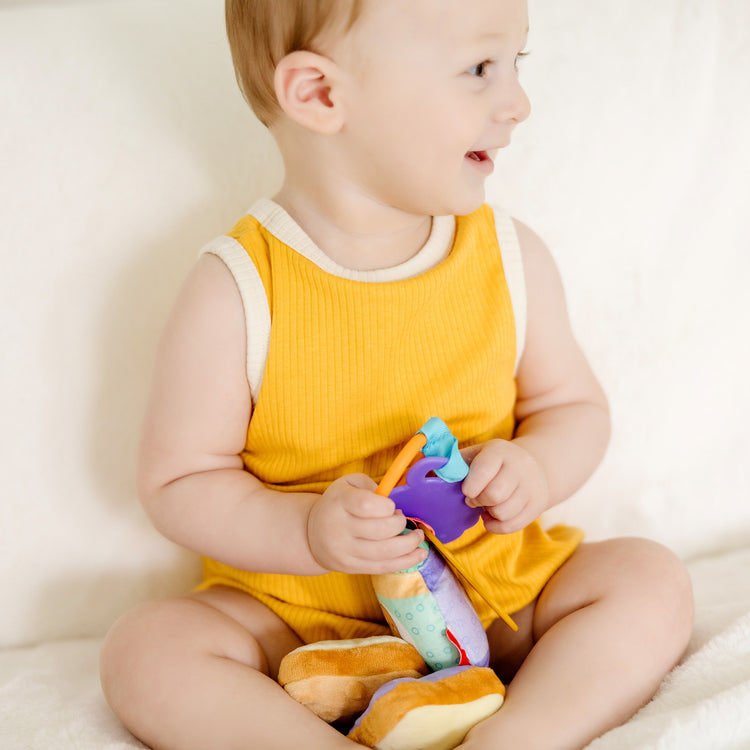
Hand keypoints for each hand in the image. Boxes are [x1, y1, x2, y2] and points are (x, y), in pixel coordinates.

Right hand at [307, 474, 426, 574]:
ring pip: (385, 552)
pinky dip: (405, 562)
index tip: (390, 506)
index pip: (367, 505)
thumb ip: (372, 486)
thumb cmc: (338, 504)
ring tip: (418, 537)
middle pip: (380, 530)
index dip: (387, 506)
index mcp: (339, 502)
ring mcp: (344, 551)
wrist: (311, 534)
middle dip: (400, 524)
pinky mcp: (351, 567)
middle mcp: (338, 527)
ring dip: (409, 545)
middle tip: (402, 519)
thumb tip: (395, 506)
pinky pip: (383, 567)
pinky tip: (419, 555)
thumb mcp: (348, 484)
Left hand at [460, 440, 548, 534]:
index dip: (469, 487)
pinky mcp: (538, 505)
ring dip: (489, 513)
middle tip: (475, 498)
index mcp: (499, 451)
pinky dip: (496, 525)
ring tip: (487, 504)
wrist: (533, 465)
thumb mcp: (475, 455)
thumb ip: (452, 464)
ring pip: (503, 513)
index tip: (466, 490)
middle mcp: (519, 466)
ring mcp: (532, 486)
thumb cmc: (492, 463)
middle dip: (478, 501)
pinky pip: (511, 526)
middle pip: (494, 495)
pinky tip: (493, 514)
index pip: (483, 471)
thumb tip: (426, 473)